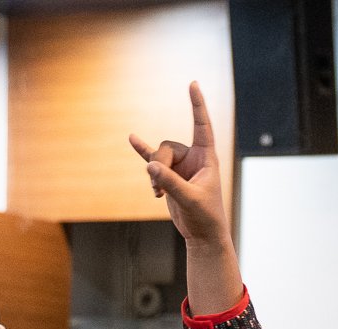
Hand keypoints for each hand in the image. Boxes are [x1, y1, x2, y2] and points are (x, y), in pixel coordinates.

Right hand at [129, 82, 230, 248]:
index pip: (202, 126)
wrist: (201, 235)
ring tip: (157, 193)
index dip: (197, 105)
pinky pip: (152, 159)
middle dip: (159, 165)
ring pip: (157, 157)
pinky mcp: (169, 176)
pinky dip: (142, 151)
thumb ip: (170, 182)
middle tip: (159, 187)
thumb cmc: (204, 217)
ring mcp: (180, 166)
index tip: (193, 84)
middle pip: (167, 147)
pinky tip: (131, 138)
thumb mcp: (189, 199)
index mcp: (206, 158)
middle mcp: (193, 158)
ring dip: (154, 175)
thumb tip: (150, 166)